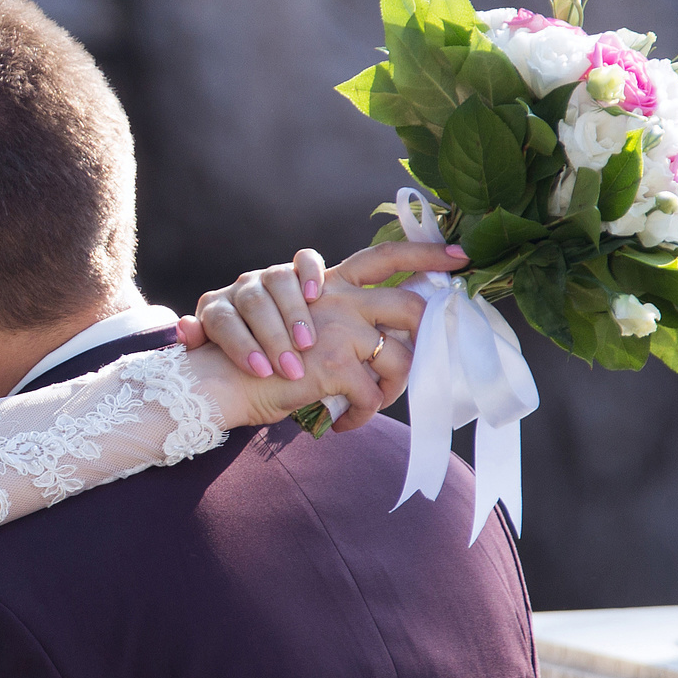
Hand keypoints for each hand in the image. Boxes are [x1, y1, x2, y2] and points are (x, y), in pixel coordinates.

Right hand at [177, 241, 466, 432]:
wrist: (217, 380)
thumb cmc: (253, 361)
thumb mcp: (296, 330)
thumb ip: (334, 324)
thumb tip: (384, 346)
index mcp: (329, 284)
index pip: (382, 256)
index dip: (425, 253)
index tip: (460, 256)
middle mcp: (336, 297)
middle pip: (409, 304)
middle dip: (428, 333)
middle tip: (427, 362)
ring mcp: (337, 326)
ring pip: (401, 357)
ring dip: (391, 390)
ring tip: (369, 405)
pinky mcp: (333, 361)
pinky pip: (372, 394)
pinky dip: (362, 416)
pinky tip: (342, 423)